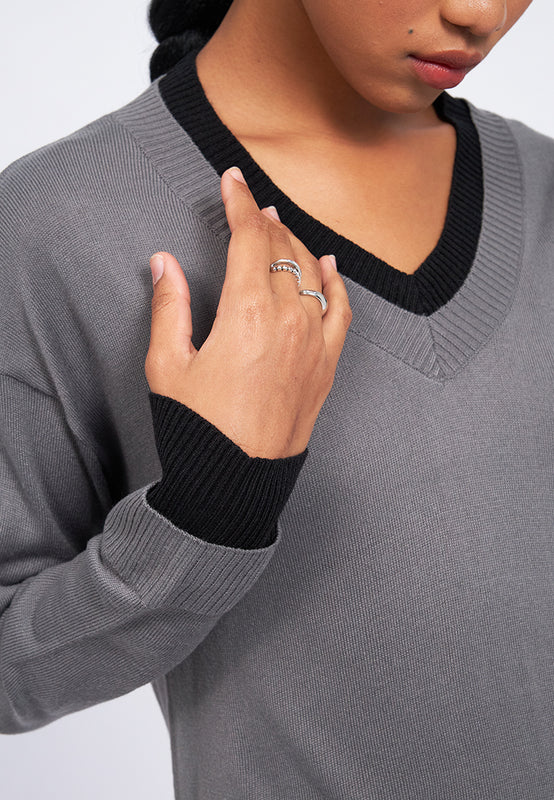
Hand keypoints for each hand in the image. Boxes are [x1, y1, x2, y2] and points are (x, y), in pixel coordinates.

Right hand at [145, 167, 351, 458]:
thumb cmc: (200, 429)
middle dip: (264, 219)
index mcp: (246, 312)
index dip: (240, 202)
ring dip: (295, 244)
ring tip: (280, 227)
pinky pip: (341, 310)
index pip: (249, 237)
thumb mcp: (167, 366)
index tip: (233, 180)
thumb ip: (169, 307)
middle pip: (281, 248)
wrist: (238, 480)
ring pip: (311, 272)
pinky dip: (337, 282)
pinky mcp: (326, 364)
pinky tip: (330, 266)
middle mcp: (287, 319)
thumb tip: (165, 264)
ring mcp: (313, 341)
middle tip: (250, 203)